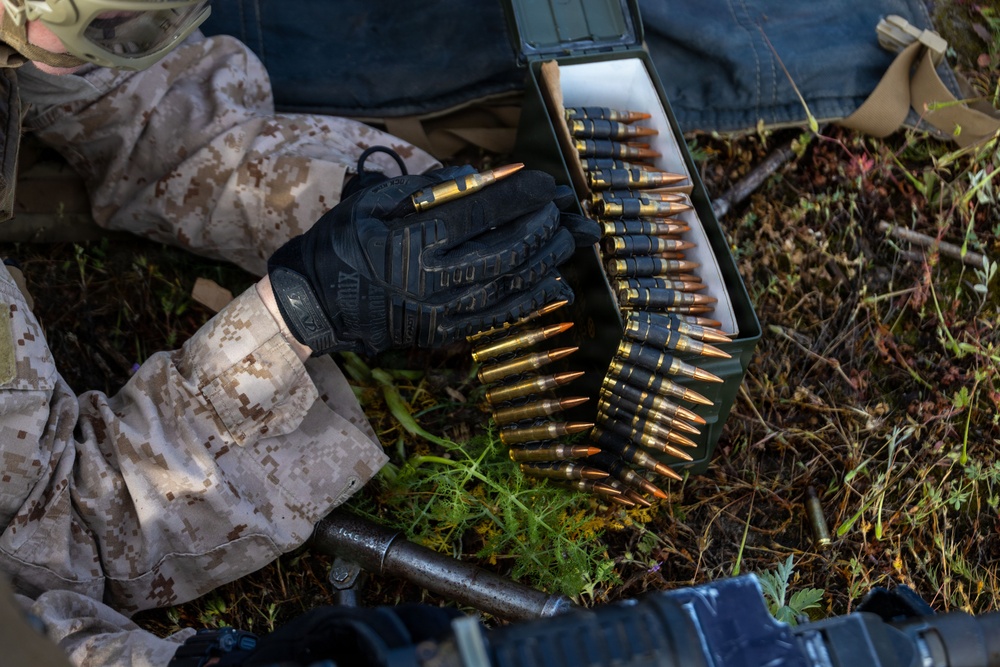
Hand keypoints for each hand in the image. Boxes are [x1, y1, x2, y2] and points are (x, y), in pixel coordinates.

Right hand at [267, 168, 597, 355]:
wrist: (316, 305)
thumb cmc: (341, 244)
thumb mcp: (372, 202)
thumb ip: (425, 188)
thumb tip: (476, 175)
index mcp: (410, 243)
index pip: (479, 214)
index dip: (520, 197)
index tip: (548, 184)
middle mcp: (430, 282)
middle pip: (505, 251)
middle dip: (541, 227)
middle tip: (562, 210)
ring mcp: (440, 313)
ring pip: (508, 285)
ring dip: (545, 261)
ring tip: (567, 240)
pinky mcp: (444, 333)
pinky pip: (497, 317)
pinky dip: (530, 300)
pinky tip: (553, 285)